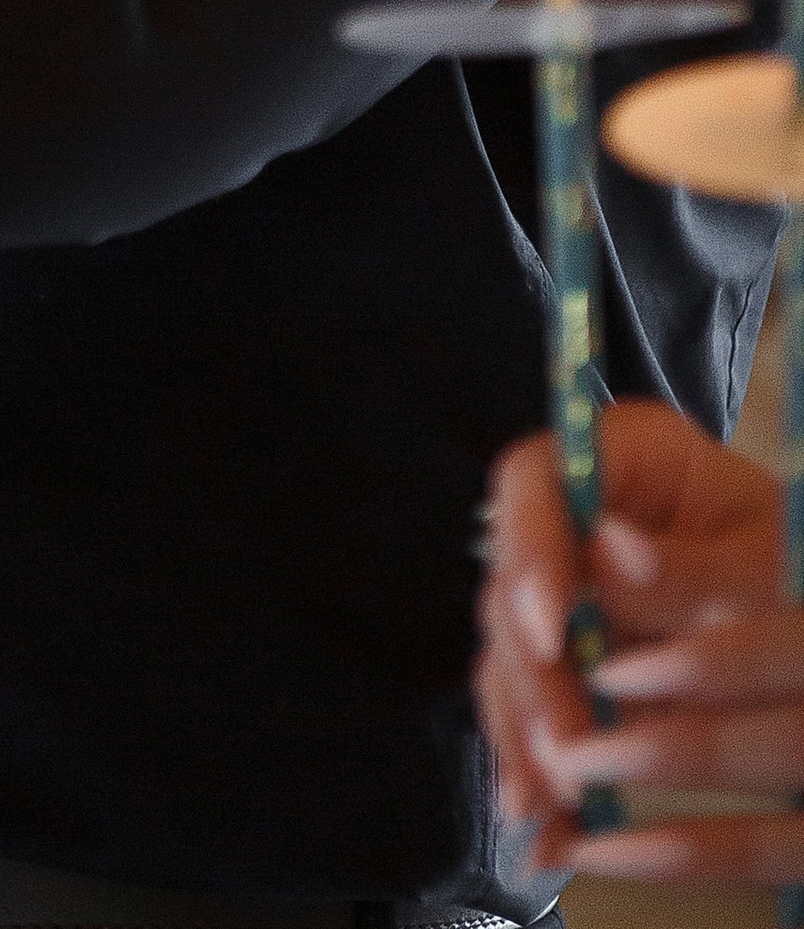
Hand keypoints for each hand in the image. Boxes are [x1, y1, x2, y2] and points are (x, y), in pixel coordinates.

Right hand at [478, 401, 801, 878]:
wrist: (793, 588)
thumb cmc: (786, 553)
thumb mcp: (760, 553)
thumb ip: (690, 565)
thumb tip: (608, 548)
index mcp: (612, 459)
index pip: (532, 485)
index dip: (529, 554)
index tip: (552, 632)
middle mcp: (566, 522)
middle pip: (512, 586)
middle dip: (533, 675)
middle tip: (562, 748)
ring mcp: (561, 593)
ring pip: (512, 657)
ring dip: (524, 732)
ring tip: (538, 806)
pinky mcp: (568, 660)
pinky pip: (535, 707)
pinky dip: (537, 765)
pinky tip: (542, 827)